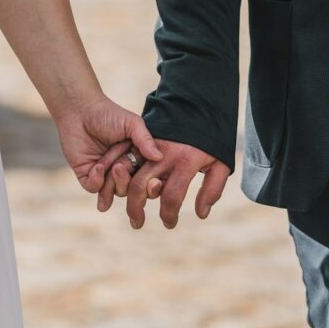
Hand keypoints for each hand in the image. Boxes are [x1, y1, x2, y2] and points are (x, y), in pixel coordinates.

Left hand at [54, 97, 163, 193]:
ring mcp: (105, 173)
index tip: (153, 181)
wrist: (81, 110)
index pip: (148, 177)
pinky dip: (97, 181)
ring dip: (115, 182)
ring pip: (114, 191)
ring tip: (114, 167)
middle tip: (122, 166)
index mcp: (136, 158)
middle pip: (132, 189)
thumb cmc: (108, 114)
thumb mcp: (132, 124)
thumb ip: (145, 140)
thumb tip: (160, 157)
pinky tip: (98, 167)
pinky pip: (94, 188)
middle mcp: (122, 169)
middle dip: (129, 181)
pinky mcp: (87, 174)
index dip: (150, 182)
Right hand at [103, 139, 229, 229]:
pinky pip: (120, 158)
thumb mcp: (220, 162)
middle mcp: (164, 155)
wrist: (197, 103)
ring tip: (117, 208)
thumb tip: (201, 214)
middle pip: (141, 187)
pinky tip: (108, 189)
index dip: (168, 214)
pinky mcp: (138, 137)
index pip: (172, 196)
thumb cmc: (211, 137)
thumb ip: (213, 189)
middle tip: (137, 224)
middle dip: (135, 209)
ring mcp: (148, 145)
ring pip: (127, 173)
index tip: (169, 224)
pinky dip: (109, 174)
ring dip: (117, 193)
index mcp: (185, 162)